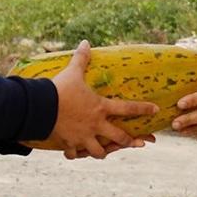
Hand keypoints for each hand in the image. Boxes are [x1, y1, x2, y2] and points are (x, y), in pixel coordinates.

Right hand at [38, 41, 158, 158]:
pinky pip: (75, 154)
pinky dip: (75, 154)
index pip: (128, 108)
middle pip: (119, 138)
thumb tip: (85, 42)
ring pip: (99, 152)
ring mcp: (84, 137)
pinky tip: (74, 154)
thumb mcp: (72, 73)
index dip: (143, 109)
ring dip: (102, 152)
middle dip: (129, 141)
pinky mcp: (70, 144)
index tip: (155, 110)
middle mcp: (96, 125)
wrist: (41, 107)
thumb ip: (81, 59)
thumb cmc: (59, 89)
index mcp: (100, 107)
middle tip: (137, 143)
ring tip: (103, 152)